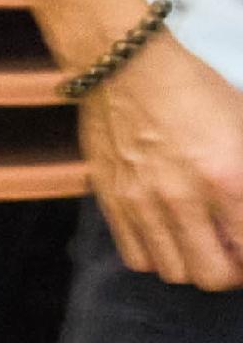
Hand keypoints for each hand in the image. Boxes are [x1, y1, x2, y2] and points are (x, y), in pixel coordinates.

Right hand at [82, 32, 242, 289]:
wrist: (125, 66)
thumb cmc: (194, 90)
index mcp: (228, 177)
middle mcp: (184, 199)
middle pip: (212, 276)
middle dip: (232, 274)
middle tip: (236, 255)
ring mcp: (142, 204)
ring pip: (174, 272)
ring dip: (195, 266)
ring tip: (203, 247)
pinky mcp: (112, 202)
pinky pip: (137, 256)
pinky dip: (159, 257)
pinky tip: (170, 236)